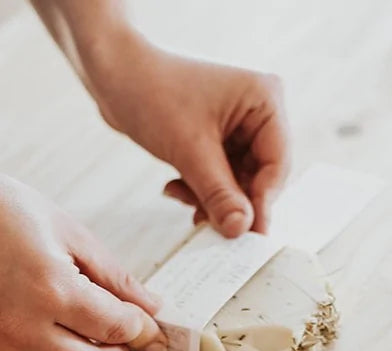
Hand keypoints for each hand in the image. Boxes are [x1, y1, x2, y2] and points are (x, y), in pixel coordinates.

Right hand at [0, 171, 162, 350]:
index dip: (139, 329)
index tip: (143, 325)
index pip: (116, 329)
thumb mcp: (66, 229)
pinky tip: (36, 335)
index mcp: (50, 287)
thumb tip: (152, 309)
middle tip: (115, 339)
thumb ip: (114, 275)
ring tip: (80, 343)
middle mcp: (19, 325)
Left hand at [86, 32, 290, 236]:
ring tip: (182, 196)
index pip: (276, 165)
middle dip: (232, 202)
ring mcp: (237, 127)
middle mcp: (257, 113)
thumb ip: (219, 194)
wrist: (114, 75)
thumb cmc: (152, 93)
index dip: (262, 203)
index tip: (247, 235)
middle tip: (211, 226)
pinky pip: (220, 178)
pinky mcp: (217, 139)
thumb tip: (241, 229)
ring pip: (237, 183)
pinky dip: (200, 190)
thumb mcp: (190, 150)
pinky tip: (176, 188)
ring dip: (211, 199)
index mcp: (264, 101)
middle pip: (259, 177)